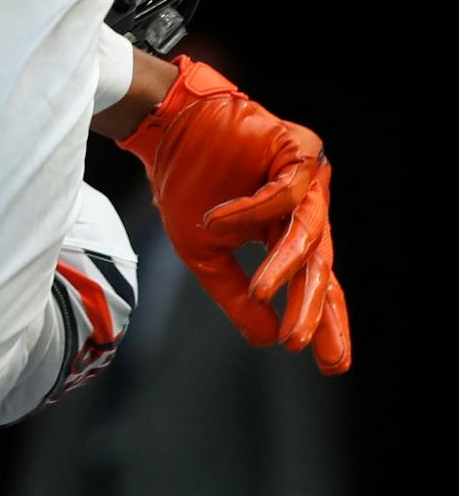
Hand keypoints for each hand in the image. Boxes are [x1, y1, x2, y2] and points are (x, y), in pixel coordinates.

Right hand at [119, 58, 350, 373]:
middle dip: (312, 306)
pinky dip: (251, 211)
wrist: (166, 131)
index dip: (322, 321)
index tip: (330, 364)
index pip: (313, 282)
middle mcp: (303, 209)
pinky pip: (286, 192)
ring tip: (260, 294)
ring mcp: (306, 181)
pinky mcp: (299, 152)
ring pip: (309, 233)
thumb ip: (235, 296)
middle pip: (320, 266)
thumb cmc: (183, 184)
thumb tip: (265, 339)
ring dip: (284, 268)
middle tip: (300, 342)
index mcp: (283, 232)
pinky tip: (218, 221)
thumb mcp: (203, 254)